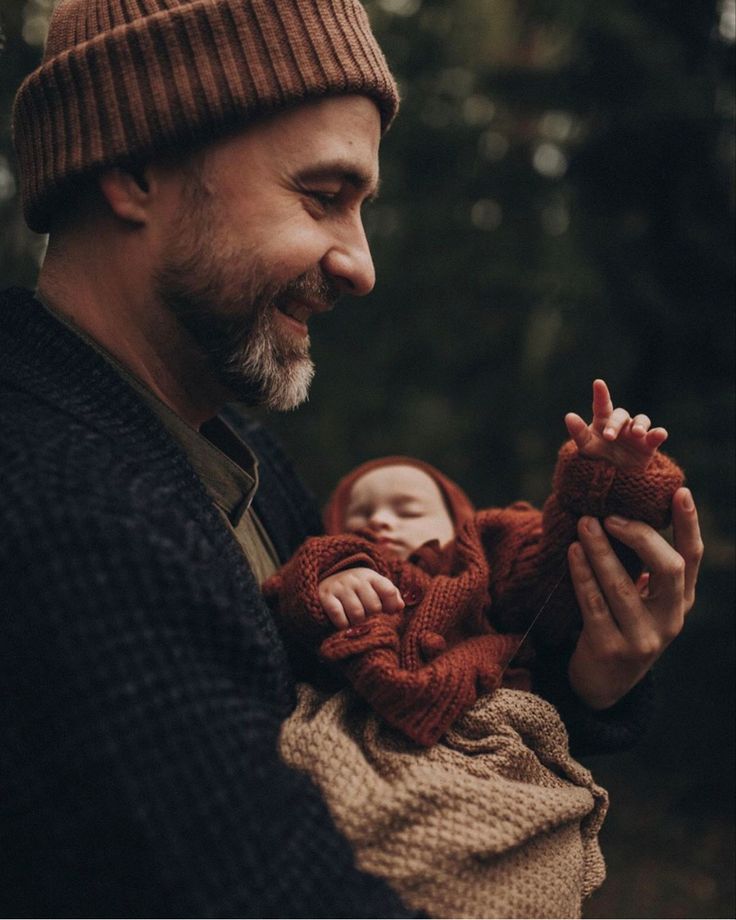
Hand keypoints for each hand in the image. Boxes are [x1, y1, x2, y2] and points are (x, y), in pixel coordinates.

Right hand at [318, 567, 404, 629]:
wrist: (326, 579)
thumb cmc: (357, 589)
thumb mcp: (374, 587)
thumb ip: (390, 595)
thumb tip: (400, 606)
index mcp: (371, 576)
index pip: (388, 591)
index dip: (391, 606)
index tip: (388, 613)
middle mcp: (356, 579)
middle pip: (374, 606)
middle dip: (373, 618)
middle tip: (369, 620)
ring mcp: (340, 587)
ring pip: (357, 613)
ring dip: (358, 624)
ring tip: (357, 624)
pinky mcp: (326, 596)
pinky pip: (338, 615)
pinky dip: (343, 625)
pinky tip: (345, 625)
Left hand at [565, 379, 667, 470]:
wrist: (615, 478)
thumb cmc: (598, 457)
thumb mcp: (586, 447)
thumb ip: (579, 432)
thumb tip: (569, 416)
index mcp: (604, 422)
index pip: (602, 406)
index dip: (601, 394)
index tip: (598, 383)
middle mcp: (621, 424)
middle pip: (620, 415)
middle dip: (615, 424)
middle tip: (609, 437)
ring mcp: (636, 433)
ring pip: (641, 420)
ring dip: (639, 424)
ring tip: (636, 433)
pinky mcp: (649, 444)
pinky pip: (657, 435)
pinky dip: (659, 433)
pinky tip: (659, 434)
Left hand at [567, 487, 702, 709]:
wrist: (601, 684)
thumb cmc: (618, 624)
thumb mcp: (640, 599)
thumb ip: (640, 566)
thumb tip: (619, 511)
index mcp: (680, 602)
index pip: (693, 557)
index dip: (688, 524)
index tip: (680, 492)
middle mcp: (670, 620)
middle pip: (669, 568)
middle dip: (641, 536)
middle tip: (610, 515)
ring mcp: (643, 638)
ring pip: (623, 585)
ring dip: (601, 550)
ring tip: (585, 523)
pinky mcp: (611, 649)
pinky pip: (594, 603)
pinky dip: (582, 574)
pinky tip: (573, 552)